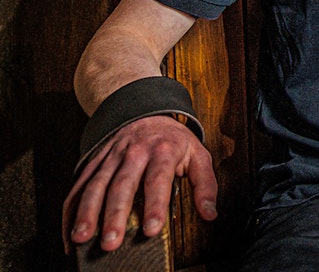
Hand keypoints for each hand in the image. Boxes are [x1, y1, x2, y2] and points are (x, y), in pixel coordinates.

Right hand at [63, 115, 216, 252]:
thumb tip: (210, 214)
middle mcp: (134, 153)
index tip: (151, 229)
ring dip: (88, 213)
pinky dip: (71, 208)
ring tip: (82, 238)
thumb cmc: (174, 141)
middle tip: (112, 242)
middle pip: (122, 185)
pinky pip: (79, 185)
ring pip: (96, 185)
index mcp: (163, 151)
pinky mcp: (94, 162)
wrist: (146, 113)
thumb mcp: (198, 155)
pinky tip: (69, 230)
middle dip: (115, 215)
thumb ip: (206, 185)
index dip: (154, 205)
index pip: (158, 179)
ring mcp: (111, 157)